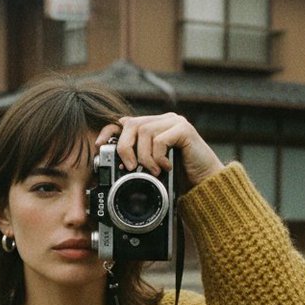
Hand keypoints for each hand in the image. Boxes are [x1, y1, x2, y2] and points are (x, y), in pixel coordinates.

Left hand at [93, 112, 222, 191]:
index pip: (125, 122)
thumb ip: (138, 158)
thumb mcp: (153, 168)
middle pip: (132, 125)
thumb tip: (115, 157)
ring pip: (144, 132)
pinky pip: (160, 139)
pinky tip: (166, 168)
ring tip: (153, 171)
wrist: (205, 184)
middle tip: (129, 168)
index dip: (109, 132)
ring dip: (143, 156)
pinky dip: (157, 157)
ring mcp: (175, 123)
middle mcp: (164, 120)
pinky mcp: (184, 130)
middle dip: (125, 148)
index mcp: (154, 127)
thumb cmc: (180, 177)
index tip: (99, 146)